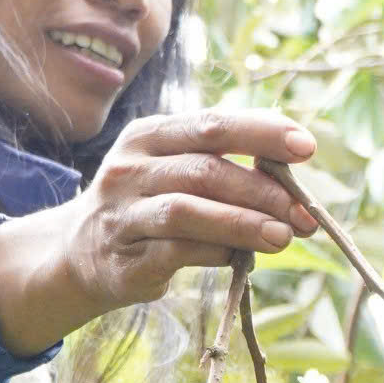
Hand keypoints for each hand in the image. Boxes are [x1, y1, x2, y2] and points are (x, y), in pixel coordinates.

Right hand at [0, 109, 316, 353]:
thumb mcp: (174, 172)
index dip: (262, 132)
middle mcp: (131, 168)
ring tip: (284, 236)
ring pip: (190, 209)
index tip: (306, 146)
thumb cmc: (146, 208)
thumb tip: (292, 184)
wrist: (77, 255)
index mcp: (149, 135)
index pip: (212, 125)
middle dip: (264, 189)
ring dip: (244, 223)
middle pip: (206, 168)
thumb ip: (222, 168)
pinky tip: (242, 257)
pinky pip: (178, 252)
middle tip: (305, 213)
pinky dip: (217, 252)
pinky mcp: (126, 257)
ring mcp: (124, 213)